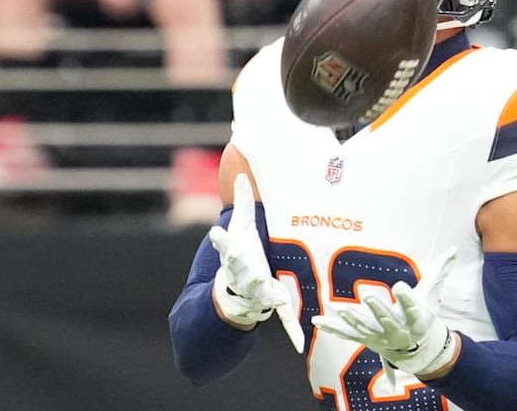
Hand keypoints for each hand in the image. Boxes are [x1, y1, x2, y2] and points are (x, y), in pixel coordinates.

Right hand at [208, 174, 304, 352]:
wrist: (235, 294)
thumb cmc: (242, 255)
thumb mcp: (241, 228)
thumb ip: (243, 201)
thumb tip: (241, 172)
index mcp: (235, 255)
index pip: (225, 246)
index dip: (221, 239)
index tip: (216, 232)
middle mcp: (243, 274)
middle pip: (241, 271)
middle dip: (243, 268)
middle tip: (244, 266)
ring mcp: (257, 292)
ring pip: (262, 294)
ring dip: (266, 295)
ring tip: (272, 297)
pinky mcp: (274, 306)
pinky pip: (285, 319)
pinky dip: (293, 331)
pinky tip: (300, 344)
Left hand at [312, 247, 458, 383]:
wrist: (417, 349)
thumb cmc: (425, 316)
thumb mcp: (433, 295)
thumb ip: (440, 271)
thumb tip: (453, 250)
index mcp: (416, 321)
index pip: (413, 310)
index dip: (407, 299)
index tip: (400, 285)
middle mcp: (397, 332)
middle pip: (386, 321)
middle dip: (376, 309)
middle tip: (367, 295)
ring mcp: (379, 338)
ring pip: (365, 330)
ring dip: (353, 320)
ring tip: (341, 310)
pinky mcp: (365, 338)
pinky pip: (346, 334)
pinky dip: (332, 327)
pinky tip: (318, 320)